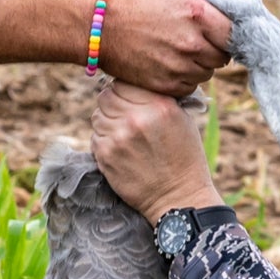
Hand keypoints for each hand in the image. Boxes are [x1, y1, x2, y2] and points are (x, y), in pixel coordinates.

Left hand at [91, 83, 223, 224]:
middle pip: (105, 96)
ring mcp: (118, 137)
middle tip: (123, 116)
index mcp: (159, 105)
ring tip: (124, 135)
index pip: (124, 82)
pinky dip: (104, 140)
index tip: (128, 97)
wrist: (178, 196)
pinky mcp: (105, 155)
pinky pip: (95, 136)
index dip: (124, 89)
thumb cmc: (184, 157)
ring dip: (107, 122)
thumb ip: (156, 99)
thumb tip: (134, 83)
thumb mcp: (181, 119)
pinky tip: (121, 150)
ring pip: (97, 116)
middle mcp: (136, 118)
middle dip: (113, 104)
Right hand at [97, 0, 232, 96]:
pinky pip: (190, 87)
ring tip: (174, 54)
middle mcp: (192, 42)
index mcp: (198, 15)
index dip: (228, 36)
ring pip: (207, 74)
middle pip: (222, 58)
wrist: (101, 28)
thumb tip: (237, 19)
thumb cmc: (141, 6)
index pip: (235, 35)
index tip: (219, 37)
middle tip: (192, 44)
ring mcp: (179, 66)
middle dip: (211, 52)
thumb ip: (210, 6)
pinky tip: (166, 66)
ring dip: (196, 67)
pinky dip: (182, 79)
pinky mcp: (166, 85)